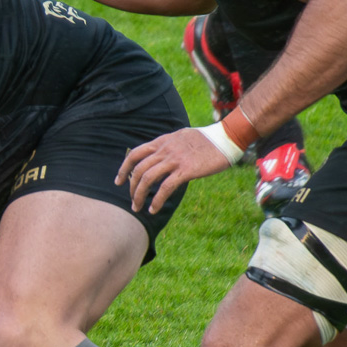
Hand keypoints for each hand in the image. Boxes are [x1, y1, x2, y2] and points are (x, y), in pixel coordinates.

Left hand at [116, 127, 230, 213]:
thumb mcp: (182, 137)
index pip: (135, 154)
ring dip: (139, 196)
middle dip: (131, 187)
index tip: (118, 181)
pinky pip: (165, 188)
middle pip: (138, 169)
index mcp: (163, 141)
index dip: (124, 168)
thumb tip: (161, 156)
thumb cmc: (208, 139)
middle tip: (131, 200)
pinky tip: (154, 209)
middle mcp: (165, 150)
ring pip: (147, 179)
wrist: (227, 137)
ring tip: (138, 208)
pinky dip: (157, 200)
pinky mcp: (186, 170)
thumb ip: (169, 146)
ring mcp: (174, 160)